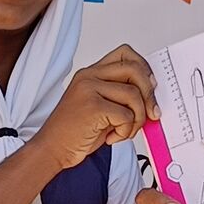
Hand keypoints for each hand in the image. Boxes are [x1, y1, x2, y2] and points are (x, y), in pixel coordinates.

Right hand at [39, 45, 156, 170]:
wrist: (51, 150)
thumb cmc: (75, 132)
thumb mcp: (100, 107)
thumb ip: (120, 97)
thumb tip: (151, 97)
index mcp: (91, 73)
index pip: (125, 54)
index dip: (144, 68)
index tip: (151, 87)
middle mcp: (89, 76)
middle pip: (134, 69)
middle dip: (149, 94)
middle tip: (151, 113)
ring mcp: (89, 89)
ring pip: (134, 94)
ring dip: (137, 119)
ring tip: (124, 131)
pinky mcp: (92, 107)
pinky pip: (126, 115)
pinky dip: (125, 131)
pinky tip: (111, 137)